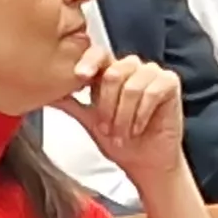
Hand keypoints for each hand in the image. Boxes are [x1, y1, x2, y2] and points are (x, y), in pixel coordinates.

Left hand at [62, 50, 186, 193]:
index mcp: (110, 73)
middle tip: (107, 129)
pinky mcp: (170, 82)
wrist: (145, 163)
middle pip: (113, 73)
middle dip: (107, 108)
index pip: (98, 54)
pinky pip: (151, 92)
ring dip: (124, 116)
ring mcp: (152, 73)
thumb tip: (47, 93)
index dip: (88, 62)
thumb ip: (71, 104)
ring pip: (131, 86)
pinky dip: (141, 115)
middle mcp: (131, 68)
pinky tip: (138, 128)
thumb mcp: (89, 121)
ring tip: (122, 133)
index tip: (80, 76)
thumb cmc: (120, 142)